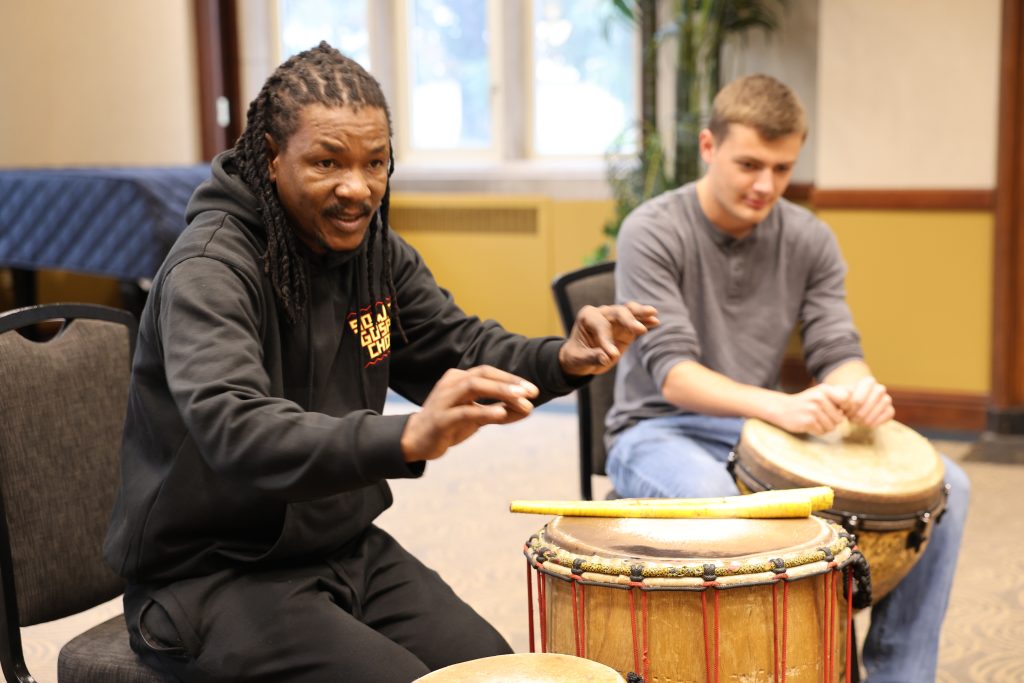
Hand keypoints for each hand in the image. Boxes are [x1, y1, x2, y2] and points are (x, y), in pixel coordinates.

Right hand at [401, 365, 538, 462]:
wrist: (416, 441)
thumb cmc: (450, 425)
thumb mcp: (477, 417)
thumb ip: (499, 412)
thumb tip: (529, 409)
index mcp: (459, 379)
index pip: (488, 372)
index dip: (511, 378)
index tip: (533, 390)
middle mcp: (451, 384)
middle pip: (482, 375)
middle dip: (509, 382)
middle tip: (532, 392)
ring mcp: (444, 400)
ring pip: (473, 387)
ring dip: (500, 392)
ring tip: (521, 400)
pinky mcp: (440, 419)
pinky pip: (464, 412)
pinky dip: (484, 411)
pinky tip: (501, 413)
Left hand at [558, 301, 658, 376]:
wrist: (581, 359)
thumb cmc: (577, 357)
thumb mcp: (579, 360)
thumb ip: (592, 357)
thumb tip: (606, 358)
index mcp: (587, 317)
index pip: (600, 325)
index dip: (607, 340)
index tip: (612, 356)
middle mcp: (602, 313)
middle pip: (618, 312)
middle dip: (629, 320)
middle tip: (640, 330)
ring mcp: (615, 319)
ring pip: (629, 311)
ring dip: (641, 313)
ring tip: (653, 314)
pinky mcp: (626, 327)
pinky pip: (637, 321)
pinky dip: (646, 321)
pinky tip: (655, 322)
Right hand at [767, 384, 850, 435]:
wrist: (782, 408)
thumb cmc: (806, 402)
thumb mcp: (821, 392)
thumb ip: (839, 393)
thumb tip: (858, 397)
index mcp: (824, 389)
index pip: (847, 400)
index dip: (846, 408)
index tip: (838, 410)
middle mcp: (819, 398)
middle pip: (840, 418)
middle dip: (833, 421)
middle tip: (821, 416)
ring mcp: (813, 410)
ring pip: (832, 426)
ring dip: (825, 427)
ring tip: (815, 420)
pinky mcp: (807, 421)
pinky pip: (822, 431)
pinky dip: (818, 431)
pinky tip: (810, 424)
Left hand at [841, 376, 893, 427]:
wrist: (851, 407)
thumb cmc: (844, 400)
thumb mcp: (838, 396)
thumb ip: (838, 395)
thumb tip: (846, 397)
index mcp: (868, 382)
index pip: (858, 400)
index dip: (850, 408)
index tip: (845, 410)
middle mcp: (879, 388)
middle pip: (868, 406)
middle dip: (857, 414)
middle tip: (850, 417)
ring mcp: (886, 399)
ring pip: (878, 410)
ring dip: (865, 419)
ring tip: (857, 420)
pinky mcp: (890, 410)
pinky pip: (886, 416)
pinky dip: (875, 422)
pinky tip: (866, 424)